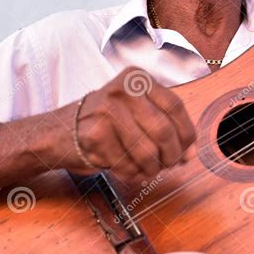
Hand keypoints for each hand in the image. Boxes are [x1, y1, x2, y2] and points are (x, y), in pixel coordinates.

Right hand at [66, 67, 195, 181]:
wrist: (63, 131)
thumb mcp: (139, 112)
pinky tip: (127, 169)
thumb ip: (168, 128)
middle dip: (171, 155)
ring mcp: (106, 110)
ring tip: (147, 169)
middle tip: (168, 164)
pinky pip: (127, 164)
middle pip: (163, 130)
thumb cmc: (109, 122)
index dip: (186, 133)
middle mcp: (122, 89)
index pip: (175, 106)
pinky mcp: (94, 134)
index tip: (187, 150)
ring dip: (152, 169)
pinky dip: (132, 174)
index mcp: (137, 78)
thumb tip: (191, 154)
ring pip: (147, 151)